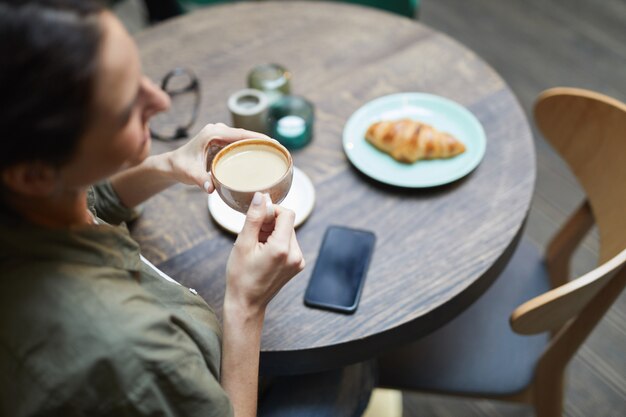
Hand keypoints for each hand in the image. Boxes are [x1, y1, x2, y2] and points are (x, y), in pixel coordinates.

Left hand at [165, 123, 270, 192]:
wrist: (172, 164)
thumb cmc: (180, 167)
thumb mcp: (190, 174)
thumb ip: (200, 180)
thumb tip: (211, 189)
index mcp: (213, 133)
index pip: (241, 134)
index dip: (259, 138)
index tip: (275, 143)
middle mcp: (218, 130)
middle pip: (246, 134)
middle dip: (264, 140)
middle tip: (281, 150)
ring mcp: (220, 134)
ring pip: (244, 137)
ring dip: (259, 143)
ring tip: (276, 152)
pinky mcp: (222, 140)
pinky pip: (240, 142)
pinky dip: (251, 147)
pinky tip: (262, 155)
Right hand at [225, 192, 304, 314]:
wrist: (247, 303)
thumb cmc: (241, 276)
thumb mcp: (243, 244)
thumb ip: (254, 218)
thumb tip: (261, 196)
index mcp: (283, 248)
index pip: (287, 214)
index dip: (272, 210)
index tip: (257, 218)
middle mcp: (296, 254)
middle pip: (287, 223)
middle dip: (270, 223)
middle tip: (252, 233)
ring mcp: (298, 261)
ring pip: (288, 232)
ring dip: (273, 232)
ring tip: (256, 245)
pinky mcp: (297, 265)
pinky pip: (289, 244)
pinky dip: (277, 242)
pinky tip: (263, 252)